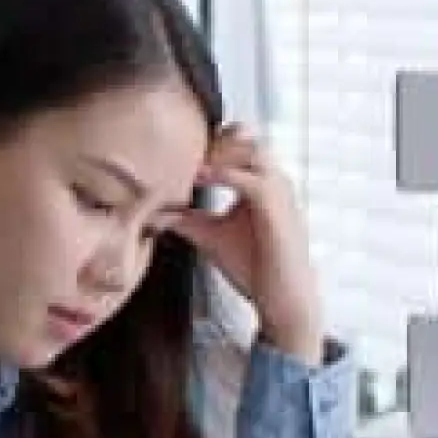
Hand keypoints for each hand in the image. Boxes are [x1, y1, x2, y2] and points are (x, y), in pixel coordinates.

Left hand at [171, 123, 324, 363]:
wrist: (282, 299)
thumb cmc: (254, 267)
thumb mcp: (211, 235)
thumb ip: (186, 219)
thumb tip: (155, 212)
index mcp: (262, 183)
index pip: (239, 143)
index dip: (210, 141)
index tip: (177, 149)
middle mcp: (274, 182)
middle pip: (246, 137)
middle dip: (213, 139)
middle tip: (179, 150)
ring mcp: (280, 194)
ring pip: (252, 150)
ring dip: (218, 152)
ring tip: (187, 162)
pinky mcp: (278, 211)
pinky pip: (254, 181)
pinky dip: (225, 175)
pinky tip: (198, 177)